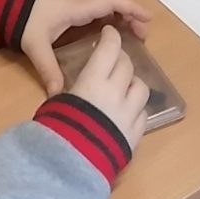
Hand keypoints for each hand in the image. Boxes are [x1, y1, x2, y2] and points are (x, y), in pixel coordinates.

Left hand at [20, 0, 153, 96]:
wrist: (6, 1)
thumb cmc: (24, 21)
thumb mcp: (36, 48)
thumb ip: (49, 70)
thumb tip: (59, 95)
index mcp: (77, 7)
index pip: (111, 2)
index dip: (132, 9)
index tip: (147, 21)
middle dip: (130, 11)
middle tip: (140, 32)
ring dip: (119, 5)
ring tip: (127, 26)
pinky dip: (108, 3)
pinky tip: (107, 19)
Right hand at [61, 25, 151, 152]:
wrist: (70, 165)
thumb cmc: (56, 129)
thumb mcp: (56, 103)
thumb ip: (69, 90)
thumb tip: (68, 89)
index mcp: (94, 81)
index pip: (110, 49)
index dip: (112, 37)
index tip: (110, 33)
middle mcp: (116, 93)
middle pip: (127, 66)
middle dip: (121, 59)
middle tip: (114, 60)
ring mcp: (129, 114)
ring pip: (141, 88)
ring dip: (133, 83)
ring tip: (124, 87)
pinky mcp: (135, 134)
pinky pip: (143, 114)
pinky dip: (137, 109)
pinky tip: (127, 112)